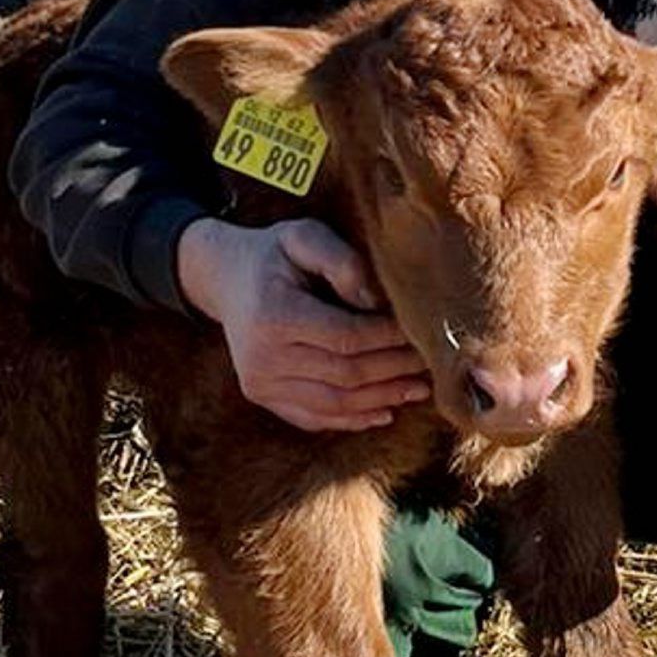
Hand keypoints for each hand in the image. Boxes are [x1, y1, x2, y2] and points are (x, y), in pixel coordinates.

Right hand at [174, 218, 430, 431]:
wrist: (225, 280)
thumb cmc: (273, 254)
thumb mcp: (304, 236)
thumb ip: (341, 260)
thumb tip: (374, 301)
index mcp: (273, 315)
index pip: (347, 337)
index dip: (389, 339)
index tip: (420, 331)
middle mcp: (262, 357)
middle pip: (345, 375)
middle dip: (394, 370)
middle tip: (431, 362)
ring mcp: (259, 383)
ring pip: (334, 404)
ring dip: (382, 399)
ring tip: (419, 389)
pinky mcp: (262, 397)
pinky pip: (314, 418)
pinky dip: (353, 419)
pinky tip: (385, 410)